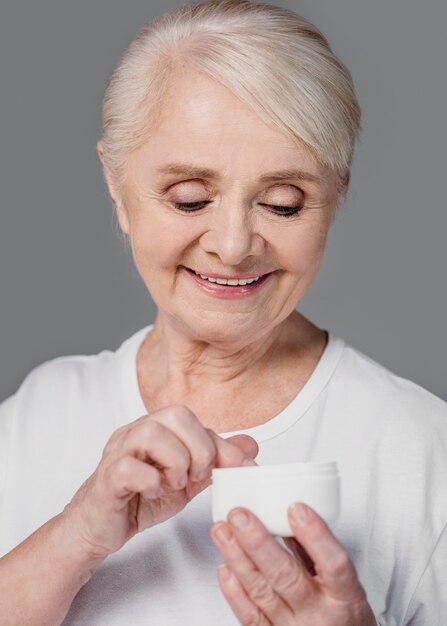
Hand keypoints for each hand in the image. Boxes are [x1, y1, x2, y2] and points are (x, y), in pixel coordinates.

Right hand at [63, 405, 257, 560]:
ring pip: (150, 432)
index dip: (218, 444)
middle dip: (198, 448)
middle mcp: (135, 432)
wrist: (101, 528)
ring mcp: (117, 452)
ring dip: (175, 461)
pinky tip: (153, 493)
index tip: (233, 470)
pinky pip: (127, 468)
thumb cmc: (140, 499)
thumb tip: (251, 445)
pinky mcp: (106, 478)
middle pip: (174, 414)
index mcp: (155, 427)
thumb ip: (216, 461)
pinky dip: (150, 481)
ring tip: (175, 484)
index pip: (193, 418)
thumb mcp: (187, 479)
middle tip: (196, 477)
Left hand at [211, 504, 375, 625]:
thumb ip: (317, 551)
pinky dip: (233, 591)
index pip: (334, 564)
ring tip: (222, 531)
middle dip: (258, 542)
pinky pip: (250, 617)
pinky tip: (224, 566)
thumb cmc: (343, 616)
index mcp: (344, 596)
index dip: (315, 536)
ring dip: (237, 558)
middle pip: (287, 576)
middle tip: (240, 515)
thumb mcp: (343, 584)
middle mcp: (319, 614)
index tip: (296, 509)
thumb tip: (288, 515)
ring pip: (262, 592)